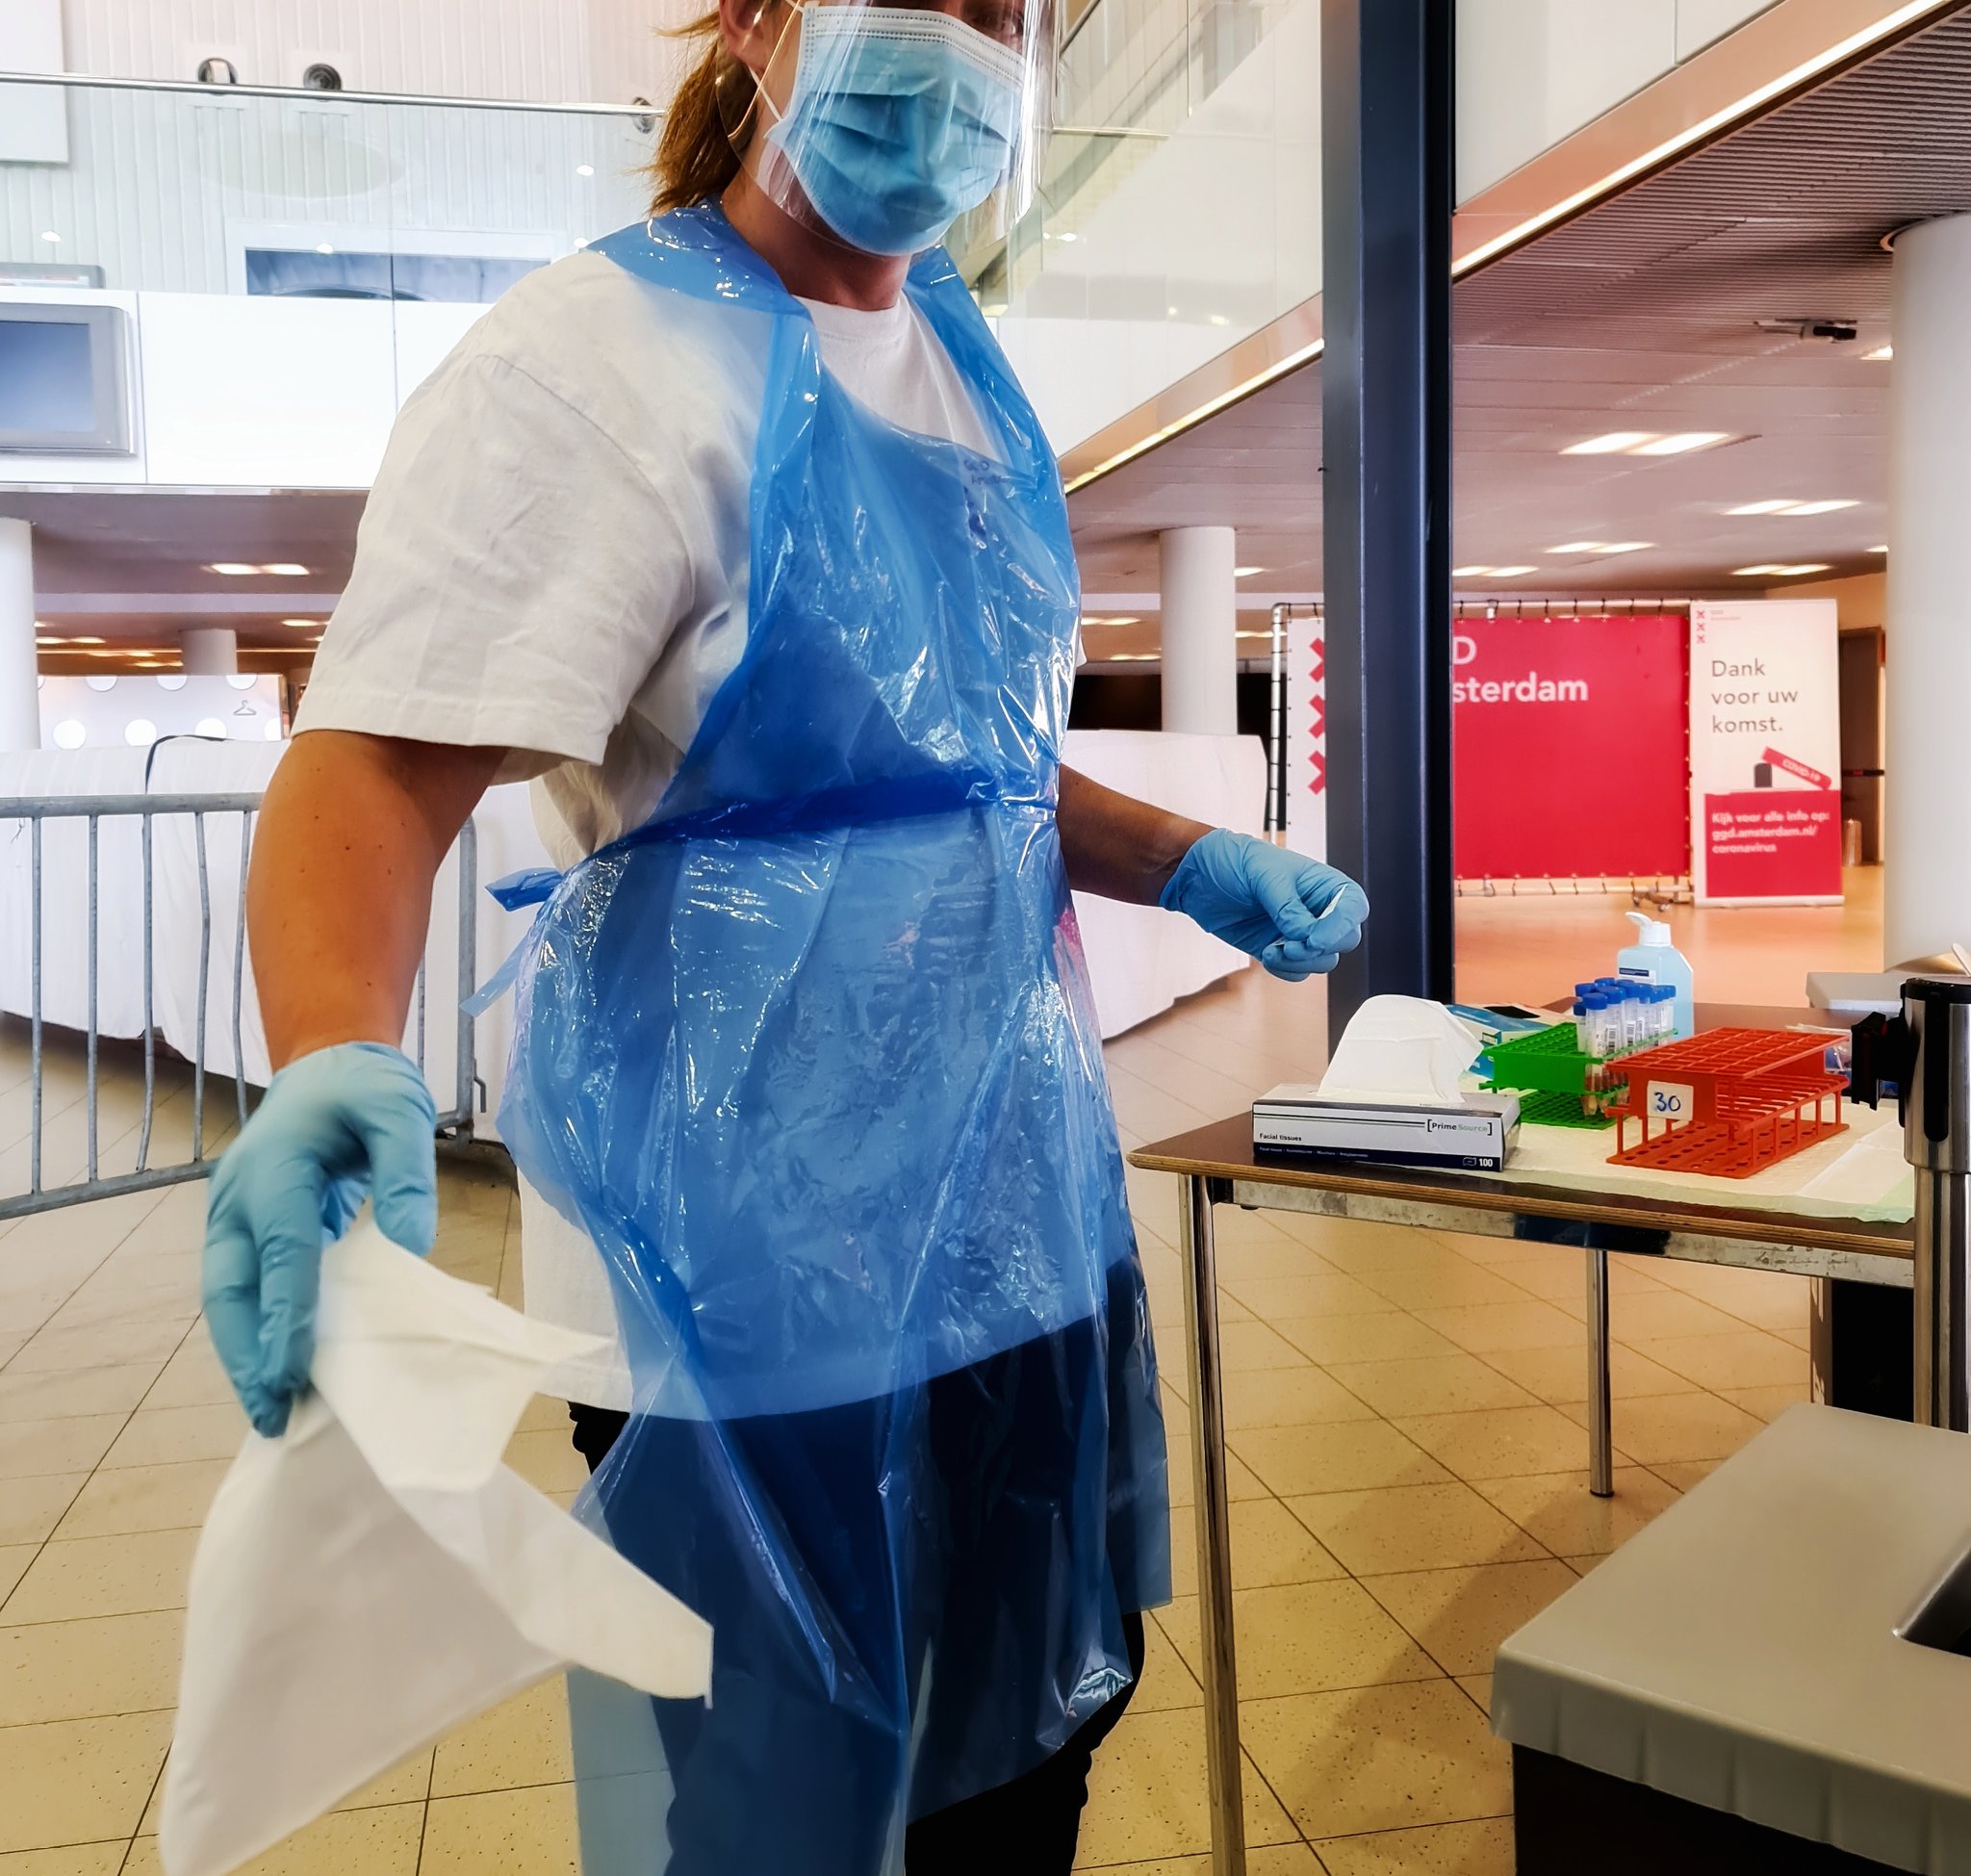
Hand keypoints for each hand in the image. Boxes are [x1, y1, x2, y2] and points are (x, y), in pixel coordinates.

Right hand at [203, 1042, 437, 1436]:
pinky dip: (260, 1330)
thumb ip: (407, 1173)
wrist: (328, 1064)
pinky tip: (284, 1369)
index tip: (290, 1376)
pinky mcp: (250, 1231)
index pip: (280, 1254)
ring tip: (273, 1410)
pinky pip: (249, 1288)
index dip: (284, 1318)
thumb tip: (414, 1245)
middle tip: (272, 1414)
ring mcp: (237, 1217)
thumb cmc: (364, 1088)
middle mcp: (240, 1199)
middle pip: (230, 1290)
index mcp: (274, 1170)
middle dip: (246, 1355)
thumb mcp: (399, 1113)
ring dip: (246, 1352)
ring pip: (230, 1296)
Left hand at [1159, 831, 1367, 980]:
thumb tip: (1305, 932)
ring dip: (1300, 961)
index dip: (1341, 927)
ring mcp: (1299, 931)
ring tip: (1274, 948)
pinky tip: (1267, 954)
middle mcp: (1316, 909)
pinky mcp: (1280, 949)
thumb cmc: (1233, 860)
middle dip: (1319, 948)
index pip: (1353, 908)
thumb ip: (1287, 905)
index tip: (1314, 937)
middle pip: (1344, 940)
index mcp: (1323, 883)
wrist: (1199, 876)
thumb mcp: (1263, 874)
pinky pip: (1298, 972)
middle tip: (1291, 944)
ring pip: (1323, 961)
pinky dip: (1286, 969)